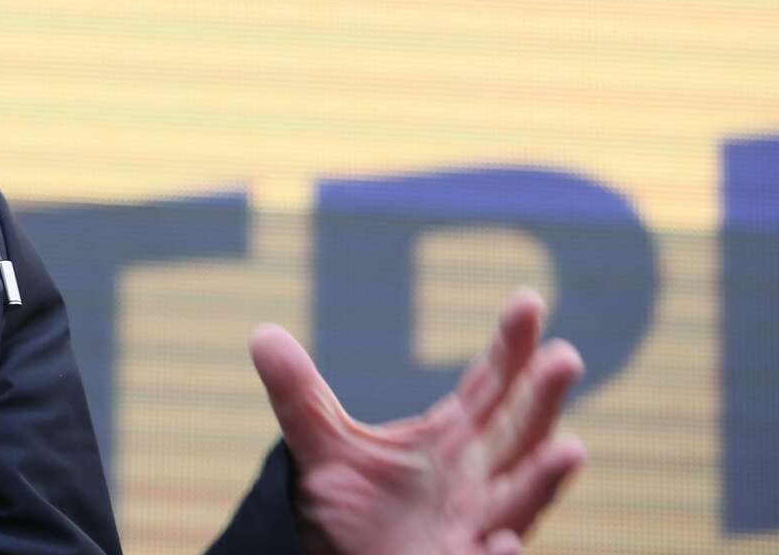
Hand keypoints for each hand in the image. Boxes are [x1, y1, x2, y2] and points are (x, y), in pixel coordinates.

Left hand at [248, 288, 585, 554]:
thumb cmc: (351, 513)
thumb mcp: (320, 447)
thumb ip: (299, 394)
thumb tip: (262, 333)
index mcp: (455, 441)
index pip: (491, 387)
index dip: (511, 348)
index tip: (527, 301)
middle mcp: (478, 481)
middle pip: (519, 435)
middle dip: (543, 399)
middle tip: (566, 356)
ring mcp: (474, 529)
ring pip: (518, 502)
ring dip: (544, 479)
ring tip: (571, 449)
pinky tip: (505, 543)